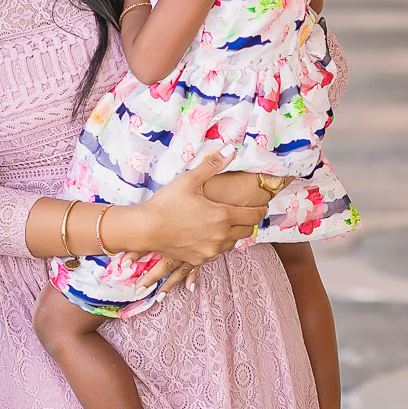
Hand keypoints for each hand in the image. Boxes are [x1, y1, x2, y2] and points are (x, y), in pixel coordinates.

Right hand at [132, 147, 261, 291]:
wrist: (145, 229)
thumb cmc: (166, 203)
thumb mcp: (189, 179)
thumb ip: (213, 165)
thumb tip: (231, 149)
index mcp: (223, 216)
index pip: (254, 215)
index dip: (260, 210)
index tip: (262, 205)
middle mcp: (220, 236)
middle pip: (246, 231)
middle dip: (247, 221)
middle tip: (243, 212)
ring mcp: (210, 250)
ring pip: (232, 243)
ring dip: (233, 234)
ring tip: (225, 223)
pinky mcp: (199, 259)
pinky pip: (217, 253)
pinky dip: (218, 244)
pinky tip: (209, 235)